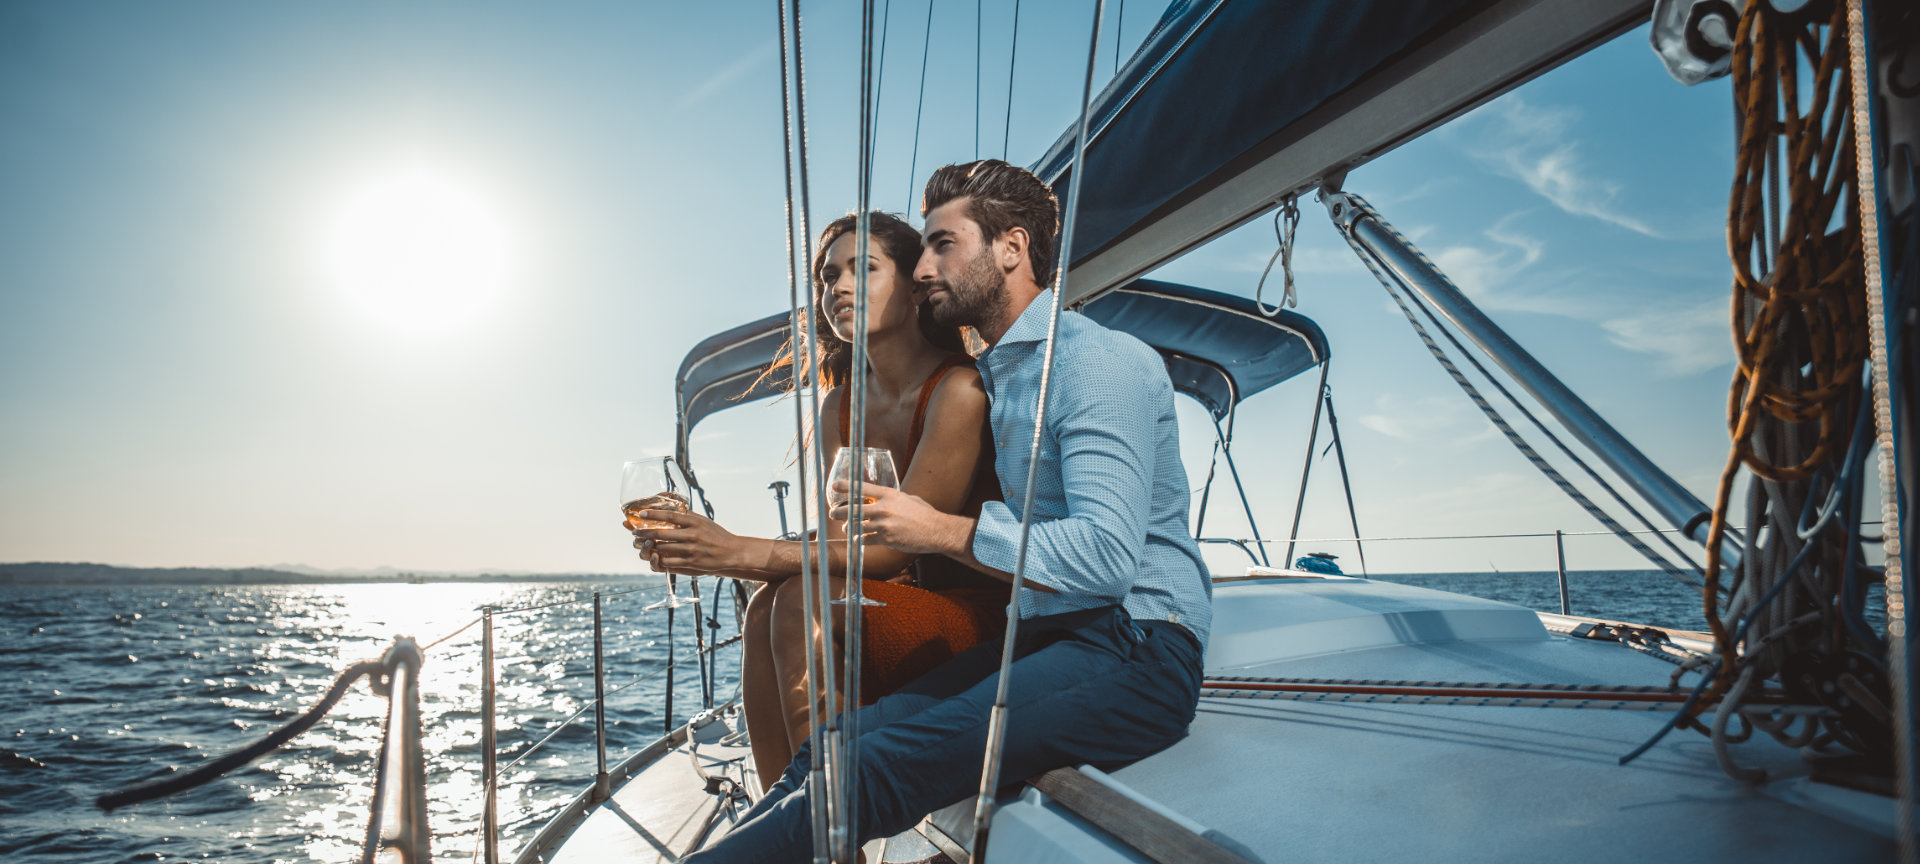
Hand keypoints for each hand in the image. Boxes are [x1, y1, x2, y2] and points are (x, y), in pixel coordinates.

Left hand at [629, 509, 755, 574]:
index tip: (641, 513)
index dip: (653, 514)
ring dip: (649, 547)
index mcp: (694, 522)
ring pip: (663, 548)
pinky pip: (670, 562)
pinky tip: (654, 557)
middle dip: (644, 533)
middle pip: (661, 533)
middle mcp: (692, 535)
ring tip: (641, 545)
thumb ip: (687, 515)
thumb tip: (672, 506)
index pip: (669, 516)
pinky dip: (659, 560)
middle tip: (635, 533)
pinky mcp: (691, 563)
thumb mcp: (703, 521)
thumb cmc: (716, 535)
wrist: (732, 552)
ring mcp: (691, 549)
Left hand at [828, 482, 971, 556]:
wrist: (936, 530)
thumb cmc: (924, 513)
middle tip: (833, 514)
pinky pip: (865, 540)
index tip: (834, 486)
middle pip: (853, 510)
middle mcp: (884, 508)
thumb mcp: (908, 498)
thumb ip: (892, 498)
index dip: (846, 486)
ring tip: (846, 528)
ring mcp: (884, 525)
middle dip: (838, 512)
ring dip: (849, 528)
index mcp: (889, 495)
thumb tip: (880, 498)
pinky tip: (858, 539)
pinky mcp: (886, 539)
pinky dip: (860, 540)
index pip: (862, 488)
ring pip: (856, 527)